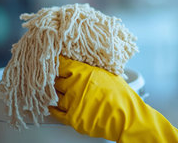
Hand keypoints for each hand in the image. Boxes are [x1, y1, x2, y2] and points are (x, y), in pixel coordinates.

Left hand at [49, 56, 177, 142]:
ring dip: (56, 94)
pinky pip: (55, 112)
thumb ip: (92, 71)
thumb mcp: (108, 74)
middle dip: (56, 79)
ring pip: (55, 96)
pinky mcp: (71, 117)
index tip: (53, 61)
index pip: (60, 64)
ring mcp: (71, 102)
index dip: (56, 62)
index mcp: (82, 72)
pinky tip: (52, 106)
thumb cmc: (121, 95)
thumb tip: (84, 68)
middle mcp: (73, 85)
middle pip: (55, 80)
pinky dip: (52, 108)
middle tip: (56, 79)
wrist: (125, 116)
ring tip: (58, 92)